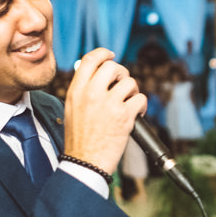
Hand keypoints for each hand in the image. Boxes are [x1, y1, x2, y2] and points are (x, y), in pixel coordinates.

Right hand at [63, 48, 147, 173]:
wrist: (85, 162)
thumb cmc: (80, 140)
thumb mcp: (72, 109)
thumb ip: (83, 91)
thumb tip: (99, 75)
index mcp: (76, 90)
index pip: (90, 59)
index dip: (104, 53)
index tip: (111, 55)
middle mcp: (91, 93)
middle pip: (113, 66)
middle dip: (122, 74)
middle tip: (122, 86)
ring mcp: (108, 103)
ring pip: (130, 82)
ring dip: (133, 92)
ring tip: (129, 104)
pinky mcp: (124, 115)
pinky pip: (140, 99)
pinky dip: (142, 106)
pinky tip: (137, 115)